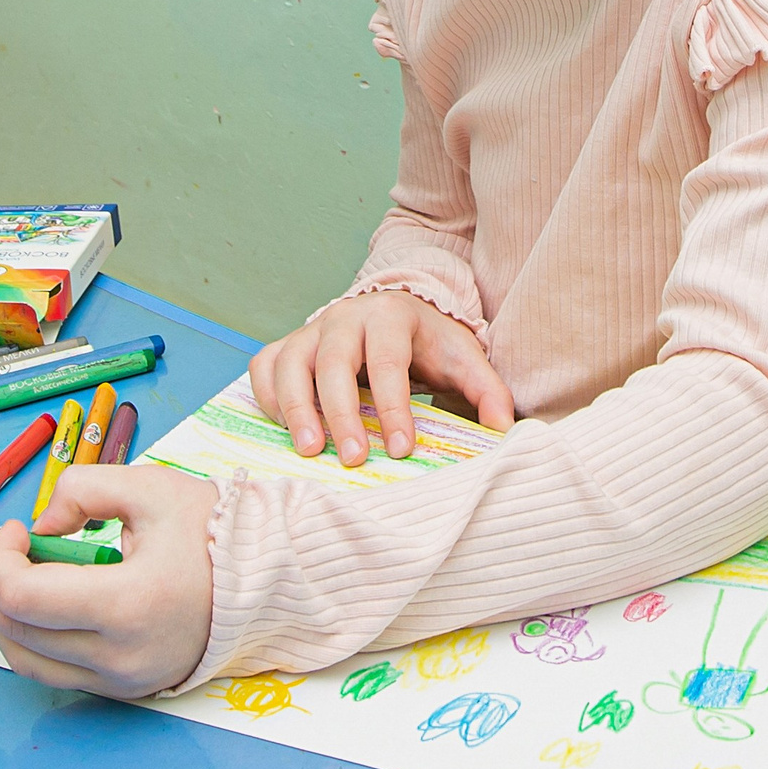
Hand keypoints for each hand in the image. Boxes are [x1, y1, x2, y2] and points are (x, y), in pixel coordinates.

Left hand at [0, 464, 215, 697]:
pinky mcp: (125, 688)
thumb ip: (81, 489)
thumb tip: (38, 527)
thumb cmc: (215, 532)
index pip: (24, 598)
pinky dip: (28, 634)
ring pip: (25, 659)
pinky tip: (27, 595)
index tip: (11, 526)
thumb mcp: (148, 487)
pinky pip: (54, 671)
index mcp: (130, 605)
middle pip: (15, 630)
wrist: (271, 583)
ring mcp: (123, 681)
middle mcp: (122, 656)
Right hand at [250, 290, 515, 466]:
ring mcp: (309, 329)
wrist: (394, 310)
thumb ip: (486, 390)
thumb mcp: (464, 358)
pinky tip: (285, 431)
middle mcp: (343, 317)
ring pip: (290, 363)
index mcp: (390, 316)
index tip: (402, 449)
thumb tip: (503, 429)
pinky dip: (267, 397)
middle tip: (352, 458)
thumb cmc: (428, 343)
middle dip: (341, 413)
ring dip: (295, 408)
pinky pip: (264, 367)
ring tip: (309, 451)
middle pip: (333, 363)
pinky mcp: (287, 344)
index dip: (393, 408)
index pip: (388, 363)